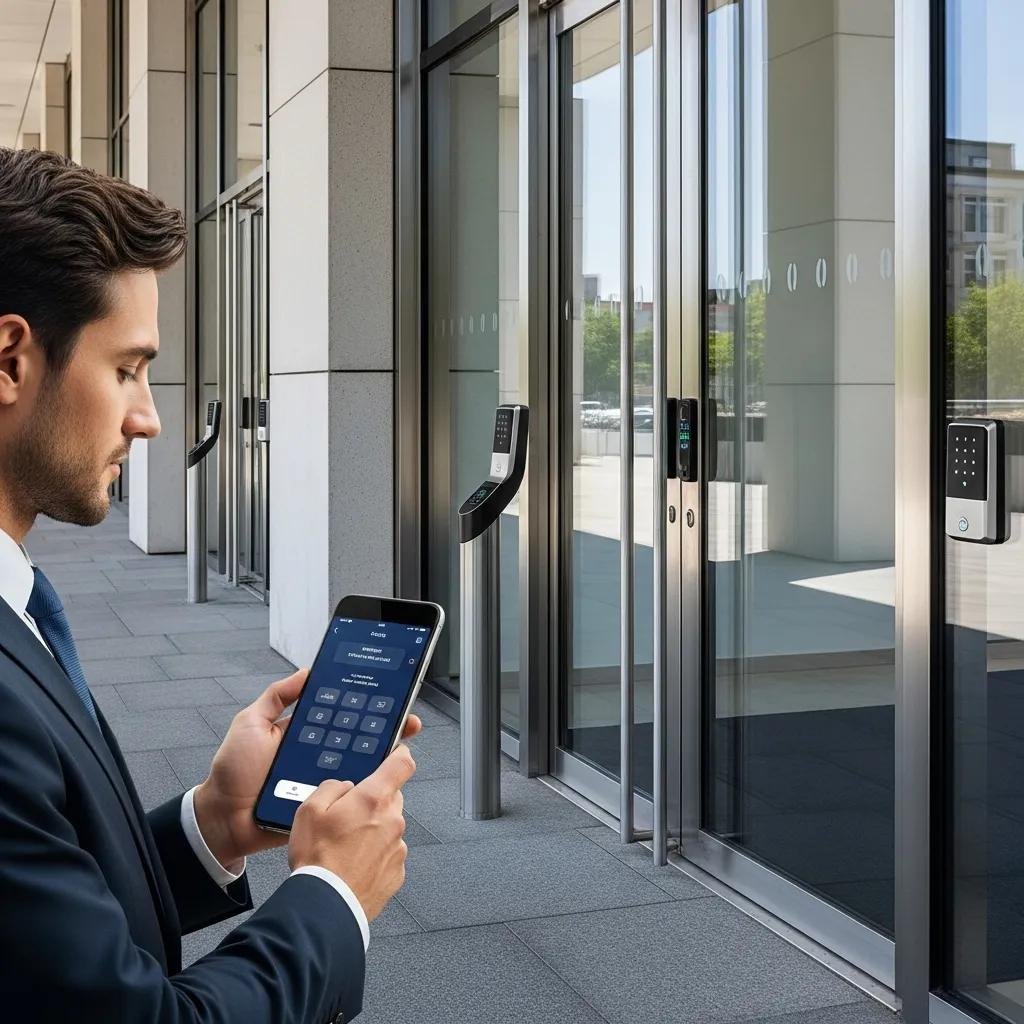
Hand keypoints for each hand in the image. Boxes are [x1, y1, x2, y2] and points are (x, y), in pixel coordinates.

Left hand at [193, 668, 422, 869]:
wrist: (223, 820)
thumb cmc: (232, 773)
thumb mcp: (250, 724)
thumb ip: (275, 696)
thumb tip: (305, 672)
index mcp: (304, 732)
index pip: (338, 712)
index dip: (360, 702)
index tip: (382, 692)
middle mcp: (318, 753)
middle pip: (356, 737)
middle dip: (382, 726)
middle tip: (403, 717)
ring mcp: (322, 779)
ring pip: (358, 764)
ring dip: (379, 754)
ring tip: (398, 742)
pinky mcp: (323, 803)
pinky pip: (348, 792)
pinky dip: (365, 785)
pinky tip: (381, 775)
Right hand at [288, 744, 416, 920]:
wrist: (326, 906)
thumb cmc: (318, 860)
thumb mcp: (309, 810)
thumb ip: (331, 787)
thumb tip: (344, 786)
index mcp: (373, 798)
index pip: (401, 763)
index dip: (399, 754)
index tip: (396, 753)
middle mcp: (393, 820)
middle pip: (392, 798)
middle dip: (373, 802)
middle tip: (348, 816)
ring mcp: (397, 847)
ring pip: (389, 827)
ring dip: (374, 831)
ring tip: (346, 847)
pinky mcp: (397, 871)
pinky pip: (389, 854)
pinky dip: (375, 856)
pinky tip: (353, 864)